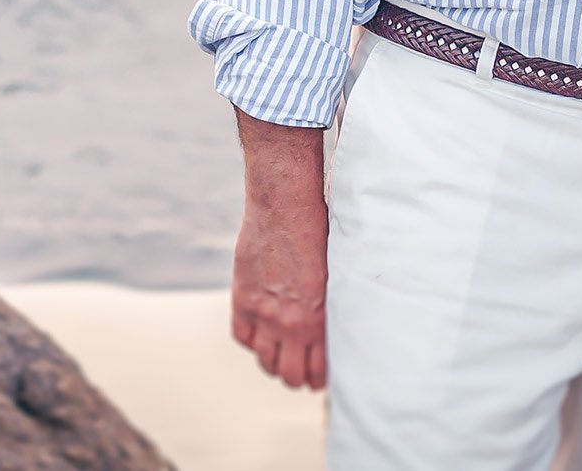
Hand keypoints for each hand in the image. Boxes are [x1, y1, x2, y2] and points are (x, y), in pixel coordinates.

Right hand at [229, 114, 328, 389]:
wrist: (285, 205)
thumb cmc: (319, 231)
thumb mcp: (337, 274)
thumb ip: (332, 307)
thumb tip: (338, 328)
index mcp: (321, 319)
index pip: (319, 372)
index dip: (320, 377)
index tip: (320, 373)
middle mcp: (292, 323)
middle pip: (290, 376)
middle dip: (297, 377)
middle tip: (300, 368)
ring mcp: (265, 313)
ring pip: (265, 362)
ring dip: (274, 362)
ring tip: (281, 352)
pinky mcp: (243, 298)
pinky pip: (242, 337)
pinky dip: (251, 339)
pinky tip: (261, 331)